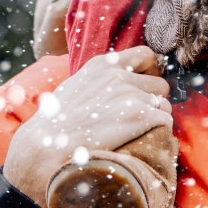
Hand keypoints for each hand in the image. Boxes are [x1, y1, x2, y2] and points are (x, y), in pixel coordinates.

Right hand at [3, 46, 171, 205]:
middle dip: (153, 101)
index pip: (146, 55)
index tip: (146, 87)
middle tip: (137, 119)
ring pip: (164, 106)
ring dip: (155, 120)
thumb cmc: (54, 126)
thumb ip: (100, 82)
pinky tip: (137, 143)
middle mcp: (119, 76)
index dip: (151, 72)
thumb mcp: (74, 88)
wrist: (42, 151)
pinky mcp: (140, 117)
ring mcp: (131, 95)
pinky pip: (165, 123)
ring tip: (133, 135)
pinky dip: (157, 134)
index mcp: (102, 66)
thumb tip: (121, 84)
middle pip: (160, 85)